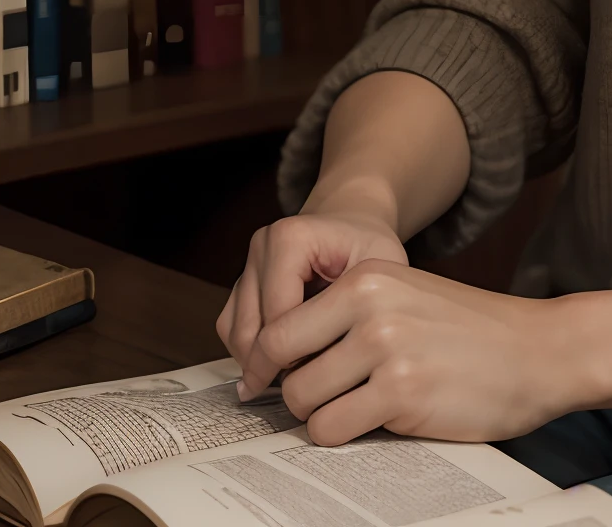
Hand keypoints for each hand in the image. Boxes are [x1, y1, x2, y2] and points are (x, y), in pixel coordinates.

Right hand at [218, 205, 409, 395]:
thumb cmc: (367, 245)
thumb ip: (357, 308)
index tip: (322, 374)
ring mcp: (246, 264)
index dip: (298, 354)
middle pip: (251, 329)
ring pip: (234, 333)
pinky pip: (230, 329)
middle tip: (305, 390)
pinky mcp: (240, 283)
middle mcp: (261, 247)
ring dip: (258, 363)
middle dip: (274, 365)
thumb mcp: (380, 268)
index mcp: (291, 238)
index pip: (279, 317)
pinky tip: (280, 364)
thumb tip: (329, 368)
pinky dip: (249, 353)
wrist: (351, 220)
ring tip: (293, 380)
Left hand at [246, 260, 585, 445]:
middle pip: (282, 363)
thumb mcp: (406, 297)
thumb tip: (279, 357)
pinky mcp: (403, 393)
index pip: (280, 324)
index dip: (269, 361)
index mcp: (368, 275)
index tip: (273, 382)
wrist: (539, 350)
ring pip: (303, 401)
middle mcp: (371, 305)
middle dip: (292, 389)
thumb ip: (349, 315)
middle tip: (318, 400)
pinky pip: (334, 430)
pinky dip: (345, 435)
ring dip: (320, 415)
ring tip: (357, 408)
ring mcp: (386, 348)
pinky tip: (379, 421)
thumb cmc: (471, 331)